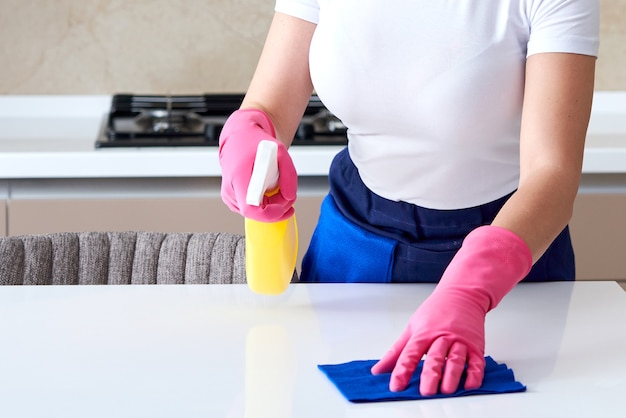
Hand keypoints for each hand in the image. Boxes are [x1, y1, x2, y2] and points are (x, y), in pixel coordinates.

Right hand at [219, 109, 296, 221]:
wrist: (241, 136)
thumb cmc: (256, 141)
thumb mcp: (280, 151)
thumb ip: (289, 175)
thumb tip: (289, 196)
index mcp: (238, 176)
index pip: (250, 208)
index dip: (269, 214)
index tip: (283, 207)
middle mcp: (230, 188)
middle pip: (256, 213)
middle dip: (277, 208)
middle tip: (289, 195)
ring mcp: (229, 195)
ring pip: (254, 213)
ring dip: (272, 206)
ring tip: (279, 189)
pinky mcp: (232, 198)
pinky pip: (252, 209)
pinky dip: (265, 204)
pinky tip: (270, 192)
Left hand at [371, 226, 531, 395]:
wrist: (462, 294)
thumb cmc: (436, 311)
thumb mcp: (412, 327)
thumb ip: (396, 351)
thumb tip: (378, 369)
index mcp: (424, 333)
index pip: (410, 353)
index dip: (402, 370)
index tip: (396, 386)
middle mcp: (442, 337)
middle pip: (435, 357)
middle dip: (431, 375)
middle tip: (426, 392)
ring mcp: (460, 341)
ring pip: (456, 360)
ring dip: (452, 376)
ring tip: (447, 390)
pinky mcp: (475, 346)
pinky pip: (477, 362)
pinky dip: (475, 374)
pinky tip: (469, 385)